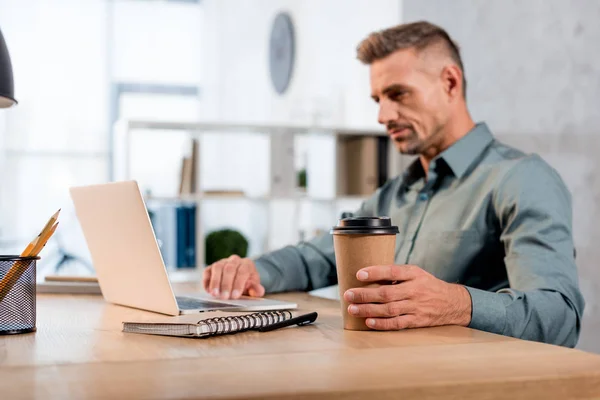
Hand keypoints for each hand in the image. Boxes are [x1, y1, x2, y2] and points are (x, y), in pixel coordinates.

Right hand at [202, 255, 264, 299]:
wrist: (240, 277)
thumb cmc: (247, 283)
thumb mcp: (254, 286)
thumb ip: (256, 289)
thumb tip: (259, 291)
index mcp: (246, 264)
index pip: (242, 271)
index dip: (238, 283)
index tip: (235, 295)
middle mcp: (234, 260)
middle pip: (229, 269)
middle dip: (226, 284)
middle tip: (224, 297)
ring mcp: (222, 262)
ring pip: (217, 267)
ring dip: (215, 282)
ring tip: (215, 294)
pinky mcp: (212, 267)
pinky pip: (207, 271)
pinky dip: (207, 281)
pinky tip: (208, 291)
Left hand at [343, 264, 471, 329]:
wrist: (453, 303)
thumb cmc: (428, 285)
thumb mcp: (416, 273)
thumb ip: (397, 274)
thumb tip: (368, 274)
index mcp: (414, 275)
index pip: (393, 272)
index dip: (375, 272)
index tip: (359, 274)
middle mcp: (415, 290)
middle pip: (387, 293)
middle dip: (365, 294)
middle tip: (348, 295)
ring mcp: (416, 307)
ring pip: (389, 309)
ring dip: (369, 310)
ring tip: (352, 309)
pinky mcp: (416, 321)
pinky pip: (397, 323)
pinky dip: (382, 324)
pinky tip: (368, 322)